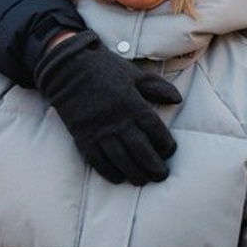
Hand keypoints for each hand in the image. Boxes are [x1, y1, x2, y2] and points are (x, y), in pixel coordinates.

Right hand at [33, 30, 180, 183]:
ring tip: (142, 180)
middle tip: (161, 175)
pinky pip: (97, 160)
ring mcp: (100, 130)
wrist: (68, 66)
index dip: (166, 144)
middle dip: (153, 166)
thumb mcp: (135, 74)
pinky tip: (118, 178)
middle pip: (141, 150)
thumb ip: (158, 87)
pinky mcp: (83, 136)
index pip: (155, 130)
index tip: (169, 151)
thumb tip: (178, 99)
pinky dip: (108, 171)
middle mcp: (118, 120)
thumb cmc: (105, 68)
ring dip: (133, 173)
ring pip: (120, 159)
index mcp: (134, 104)